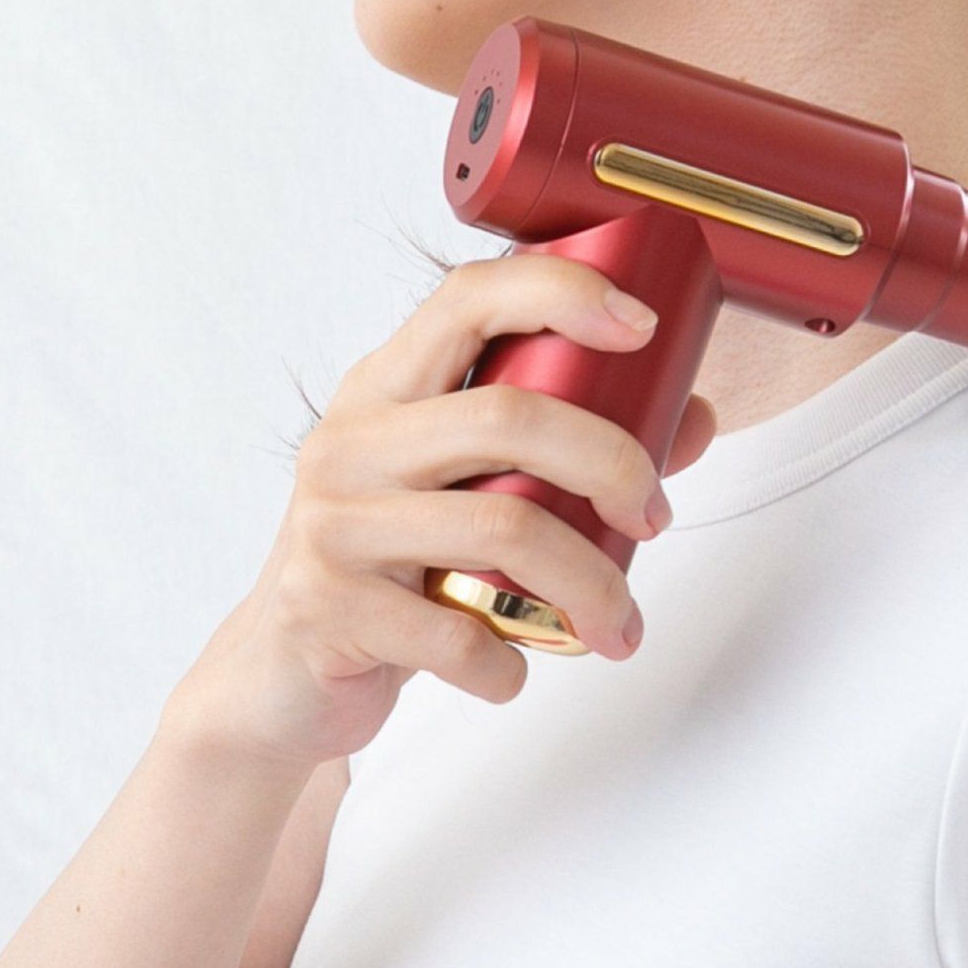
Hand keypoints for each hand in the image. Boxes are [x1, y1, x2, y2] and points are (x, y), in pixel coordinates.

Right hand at [162, 253, 717, 773]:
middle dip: (613, 464)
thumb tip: (689, 416)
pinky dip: (509, 662)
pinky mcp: (326, 605)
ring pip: (501, 529)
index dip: (562, 292)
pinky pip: (453, 634)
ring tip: (616, 625)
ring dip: (588, 584)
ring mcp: (334, 521)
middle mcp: (353, 440)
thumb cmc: (393, 564)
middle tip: (655, 517)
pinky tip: (517, 670)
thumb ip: (570, 453)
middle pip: (509, 416)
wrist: (278, 675)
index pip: (469, 298)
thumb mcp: (468, 491)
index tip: (643, 325)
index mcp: (388, 388)